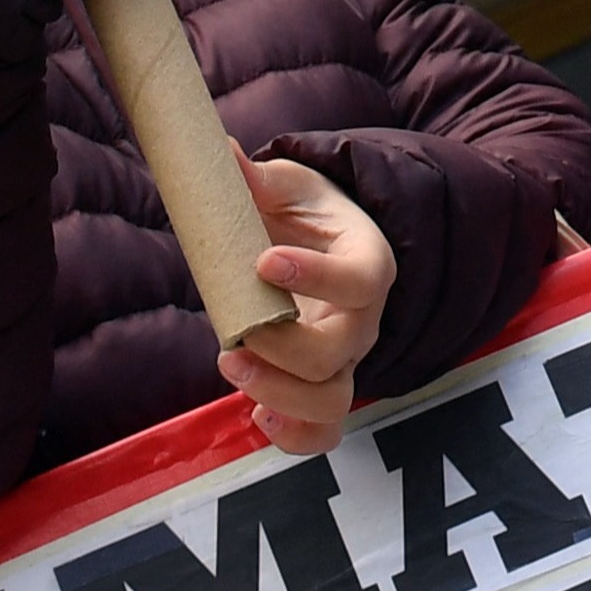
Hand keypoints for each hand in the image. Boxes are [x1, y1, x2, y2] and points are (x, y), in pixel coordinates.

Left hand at [218, 150, 395, 456]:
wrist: (322, 252)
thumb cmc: (308, 218)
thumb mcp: (291, 188)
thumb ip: (258, 178)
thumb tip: (220, 154)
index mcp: (369, 262)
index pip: (364, 280)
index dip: (317, 276)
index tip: (263, 262)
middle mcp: (364, 319)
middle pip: (341, 349)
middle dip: (284, 347)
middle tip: (235, 334)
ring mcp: (344, 360)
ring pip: (334, 399)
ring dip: (282, 394)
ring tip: (232, 367)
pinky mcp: (322, 389)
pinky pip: (323, 432)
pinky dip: (295, 436)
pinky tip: (258, 416)